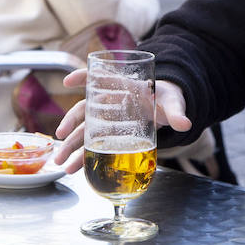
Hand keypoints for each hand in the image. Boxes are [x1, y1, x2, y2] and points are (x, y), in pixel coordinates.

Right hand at [53, 75, 189, 172]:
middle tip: (59, 136)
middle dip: (70, 122)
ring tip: (60, 161)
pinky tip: (75, 167)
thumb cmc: (167, 98)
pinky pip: (93, 143)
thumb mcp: (174, 101)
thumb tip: (185, 124)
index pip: (102, 78)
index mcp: (126, 87)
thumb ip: (177, 112)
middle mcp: (111, 101)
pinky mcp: (110, 133)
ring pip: (84, 130)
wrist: (167, 107)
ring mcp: (108, 118)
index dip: (84, 76)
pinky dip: (83, 155)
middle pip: (85, 109)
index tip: (68, 81)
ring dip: (71, 145)